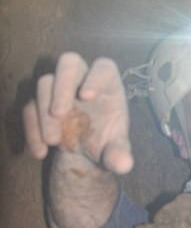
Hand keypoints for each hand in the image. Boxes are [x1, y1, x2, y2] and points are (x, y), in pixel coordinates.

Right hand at [23, 52, 132, 173]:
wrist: (87, 153)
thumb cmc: (107, 144)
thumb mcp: (116, 153)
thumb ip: (120, 156)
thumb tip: (124, 165)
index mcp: (108, 87)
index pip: (104, 67)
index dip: (95, 77)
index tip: (87, 97)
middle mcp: (83, 82)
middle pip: (69, 62)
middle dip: (61, 86)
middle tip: (59, 114)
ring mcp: (59, 89)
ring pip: (45, 83)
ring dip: (44, 112)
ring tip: (54, 142)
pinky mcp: (40, 102)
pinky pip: (29, 106)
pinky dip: (32, 129)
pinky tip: (40, 152)